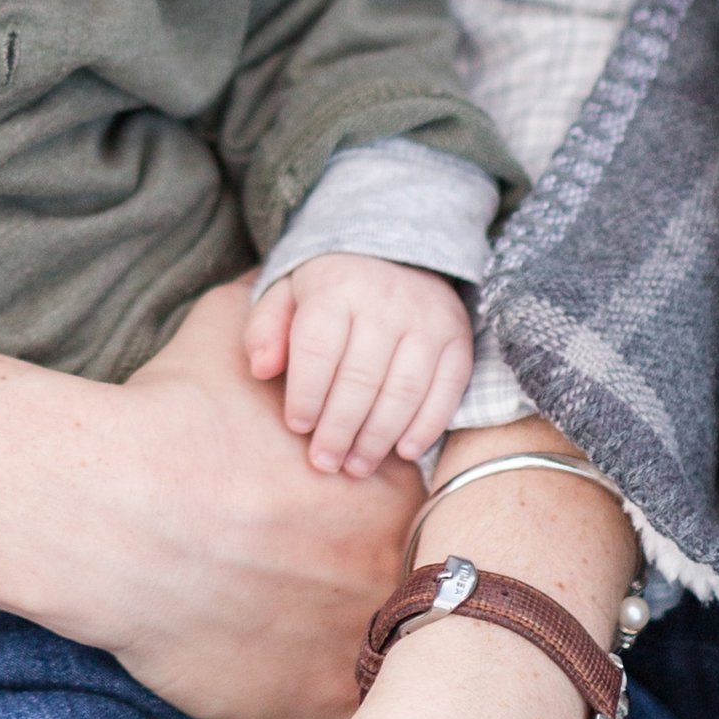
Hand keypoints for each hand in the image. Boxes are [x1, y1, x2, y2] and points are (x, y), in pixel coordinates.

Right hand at [106, 281, 418, 718]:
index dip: (411, 516)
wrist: (109, 513)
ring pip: (404, 671)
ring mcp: (364, 650)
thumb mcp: (229, 329)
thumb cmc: (167, 419)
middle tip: (346, 583)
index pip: (445, 511)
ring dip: (377, 658)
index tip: (368, 518)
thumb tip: (285, 277)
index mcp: (397, 488)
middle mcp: (399, 573)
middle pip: (440, 593)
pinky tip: (289, 676)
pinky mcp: (317, 713)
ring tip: (321, 640)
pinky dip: (331, 713)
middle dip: (408, 591)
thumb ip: (279, 308)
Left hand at [244, 255, 474, 477]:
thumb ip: (266, 328)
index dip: (306, 394)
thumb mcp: (287, 293)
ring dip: (379, 437)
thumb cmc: (330, 289)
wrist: (397, 253)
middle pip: (361, 378)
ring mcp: (427, 320)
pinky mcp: (458, 338)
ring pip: (403, 390)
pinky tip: (404, 452)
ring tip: (357, 466)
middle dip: (340, 428)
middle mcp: (385, 301)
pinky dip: (426, 427)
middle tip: (325, 462)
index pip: (318, 349)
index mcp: (336, 286)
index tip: (297, 427)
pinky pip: (446, 391)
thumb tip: (260, 369)